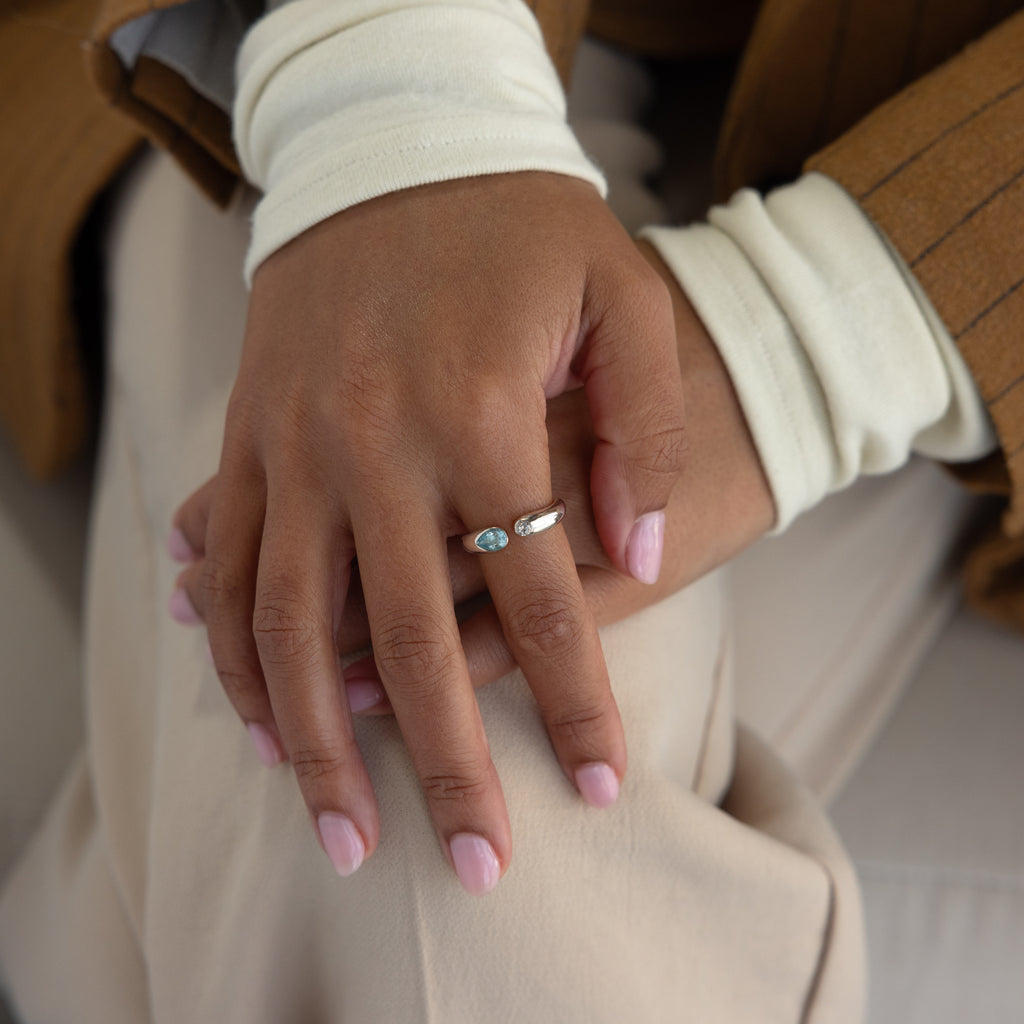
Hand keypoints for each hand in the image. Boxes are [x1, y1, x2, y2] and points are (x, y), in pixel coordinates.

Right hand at [168, 174, 684, 893]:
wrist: (391, 149)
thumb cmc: (519, 223)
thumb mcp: (622, 293)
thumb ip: (646, 424)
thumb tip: (643, 553)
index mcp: (480, 411)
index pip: (541, 597)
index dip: (577, 703)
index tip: (604, 784)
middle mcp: (374, 443)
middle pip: (409, 644)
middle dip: (447, 770)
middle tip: (479, 867)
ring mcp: (296, 444)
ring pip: (291, 629)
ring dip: (318, 744)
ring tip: (344, 835)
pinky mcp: (250, 437)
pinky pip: (230, 571)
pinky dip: (237, 659)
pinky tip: (262, 725)